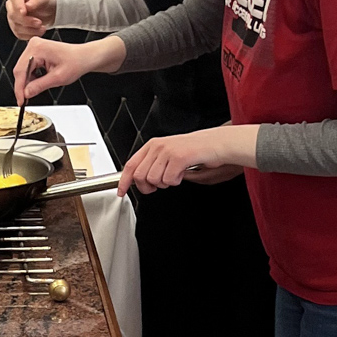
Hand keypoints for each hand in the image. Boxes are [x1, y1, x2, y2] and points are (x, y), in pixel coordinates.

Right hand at [6, 0, 55, 37]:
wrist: (46, 10)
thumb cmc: (44, 0)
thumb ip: (36, 1)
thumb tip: (27, 6)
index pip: (15, 1)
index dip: (18, 7)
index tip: (24, 12)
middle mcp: (11, 6)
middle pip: (13, 15)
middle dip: (26, 21)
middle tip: (39, 23)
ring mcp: (12, 18)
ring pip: (16, 27)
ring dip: (30, 30)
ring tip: (43, 28)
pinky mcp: (15, 28)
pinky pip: (19, 34)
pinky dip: (30, 35)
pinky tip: (39, 31)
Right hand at [12, 36, 124, 102]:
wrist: (85, 57)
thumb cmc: (76, 62)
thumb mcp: (58, 78)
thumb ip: (40, 86)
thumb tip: (26, 93)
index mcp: (37, 48)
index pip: (21, 71)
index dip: (19, 88)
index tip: (20, 100)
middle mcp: (34, 45)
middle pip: (20, 69)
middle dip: (23, 86)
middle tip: (25, 99)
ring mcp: (34, 47)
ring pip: (23, 69)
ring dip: (28, 81)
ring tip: (37, 89)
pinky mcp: (36, 51)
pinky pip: (28, 66)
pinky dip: (32, 76)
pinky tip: (39, 82)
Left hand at [118, 127, 253, 195]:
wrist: (215, 144)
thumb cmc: (195, 150)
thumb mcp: (168, 155)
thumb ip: (153, 164)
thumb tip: (139, 180)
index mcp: (153, 145)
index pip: (130, 165)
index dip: (124, 182)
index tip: (121, 192)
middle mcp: (157, 146)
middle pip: (140, 176)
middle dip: (148, 187)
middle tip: (161, 184)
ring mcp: (167, 151)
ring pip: (153, 180)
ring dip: (165, 183)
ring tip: (175, 175)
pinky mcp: (178, 157)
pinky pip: (168, 180)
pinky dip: (176, 181)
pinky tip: (182, 173)